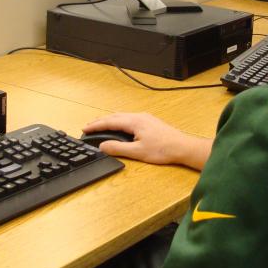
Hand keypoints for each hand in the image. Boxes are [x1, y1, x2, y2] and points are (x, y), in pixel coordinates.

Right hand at [83, 112, 211, 170]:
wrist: (182, 147)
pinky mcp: (149, 121)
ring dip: (109, 120)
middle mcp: (138, 116)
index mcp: (134, 121)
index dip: (95, 125)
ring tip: (99, 125)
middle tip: (88, 126)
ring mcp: (145, 117)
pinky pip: (129, 117)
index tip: (84, 128)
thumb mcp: (137, 152)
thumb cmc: (163, 150)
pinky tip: (118, 125)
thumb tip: (102, 146)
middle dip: (100, 121)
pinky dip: (118, 120)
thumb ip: (118, 148)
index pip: (109, 122)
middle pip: (114, 116)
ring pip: (122, 116)